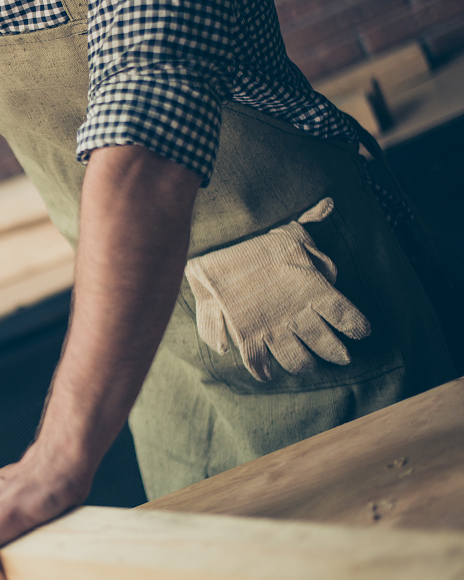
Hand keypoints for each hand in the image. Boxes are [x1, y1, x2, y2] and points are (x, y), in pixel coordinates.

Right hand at [185, 197, 370, 381]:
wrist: (219, 246)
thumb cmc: (255, 240)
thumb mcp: (288, 228)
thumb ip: (310, 222)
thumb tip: (328, 205)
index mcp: (315, 290)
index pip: (346, 316)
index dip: (356, 327)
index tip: (361, 333)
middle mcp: (299, 314)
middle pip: (327, 345)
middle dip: (335, 352)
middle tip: (340, 356)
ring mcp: (274, 327)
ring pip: (298, 360)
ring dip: (303, 364)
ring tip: (305, 365)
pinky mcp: (249, 333)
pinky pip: (258, 363)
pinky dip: (262, 371)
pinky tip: (266, 374)